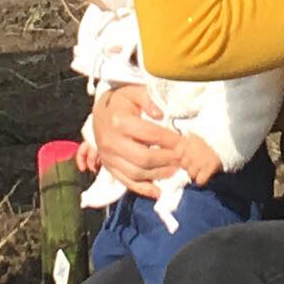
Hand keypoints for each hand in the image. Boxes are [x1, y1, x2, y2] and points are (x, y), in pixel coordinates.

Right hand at [90, 83, 214, 197]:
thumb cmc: (121, 102)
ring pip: (136, 173)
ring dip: (158, 175)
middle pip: (144, 158)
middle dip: (167, 160)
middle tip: (182, 158)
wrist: (99, 113)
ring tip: (175, 170)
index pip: (150, 134)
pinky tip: (158, 192)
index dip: (170, 140)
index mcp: (119, 121)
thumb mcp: (133, 92)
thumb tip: (160, 114)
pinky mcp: (109, 167)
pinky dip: (142, 189)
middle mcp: (111, 142)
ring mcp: (109, 157)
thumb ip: (147, 99)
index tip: (184, 142)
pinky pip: (126, 182)